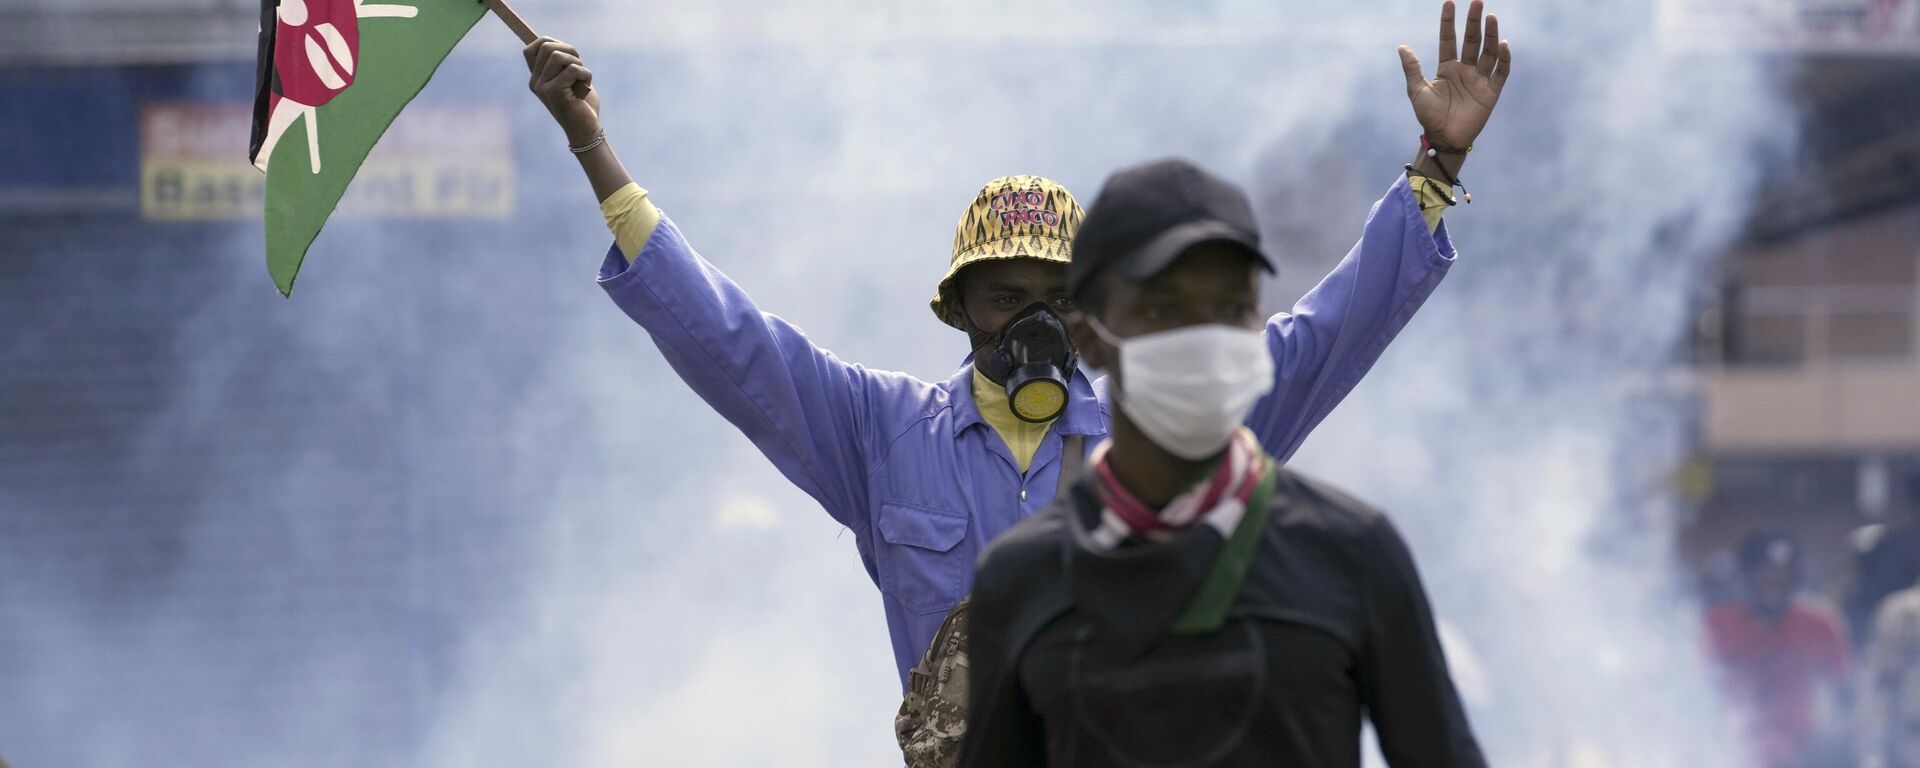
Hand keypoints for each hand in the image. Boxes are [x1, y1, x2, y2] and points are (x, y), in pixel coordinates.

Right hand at [524, 36, 601, 145]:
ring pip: (558, 55)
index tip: (567, 53)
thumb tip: (560, 44)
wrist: (585, 130)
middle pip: (546, 46)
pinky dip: (585, 74)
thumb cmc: (581, 104)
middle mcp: (535, 82)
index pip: (530, 49)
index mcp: (536, 78)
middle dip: (570, 50)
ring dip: (578, 63)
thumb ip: (563, 64)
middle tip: (580, 67)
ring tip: (583, 79)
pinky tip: (585, 88)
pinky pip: (572, 69)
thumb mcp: (571, 79)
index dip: (548, 42)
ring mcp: (542, 87)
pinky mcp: (554, 92)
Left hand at [1397, 0, 1510, 150]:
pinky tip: (1503, 44)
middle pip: (1472, 40)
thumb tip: (1401, 46)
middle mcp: (1465, 70)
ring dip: (1491, 35)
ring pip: (1488, 52)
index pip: (1449, 39)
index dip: (1449, 22)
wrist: (1444, 138)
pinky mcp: (1491, 92)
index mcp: (1447, 67)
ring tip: (1491, 17)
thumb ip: (1412, 68)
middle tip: (1477, 1)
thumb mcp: (1417, 90)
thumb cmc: (1429, 116)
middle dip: (1474, 21)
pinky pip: (1501, 72)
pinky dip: (1504, 59)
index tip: (1450, 2)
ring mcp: (1479, 79)